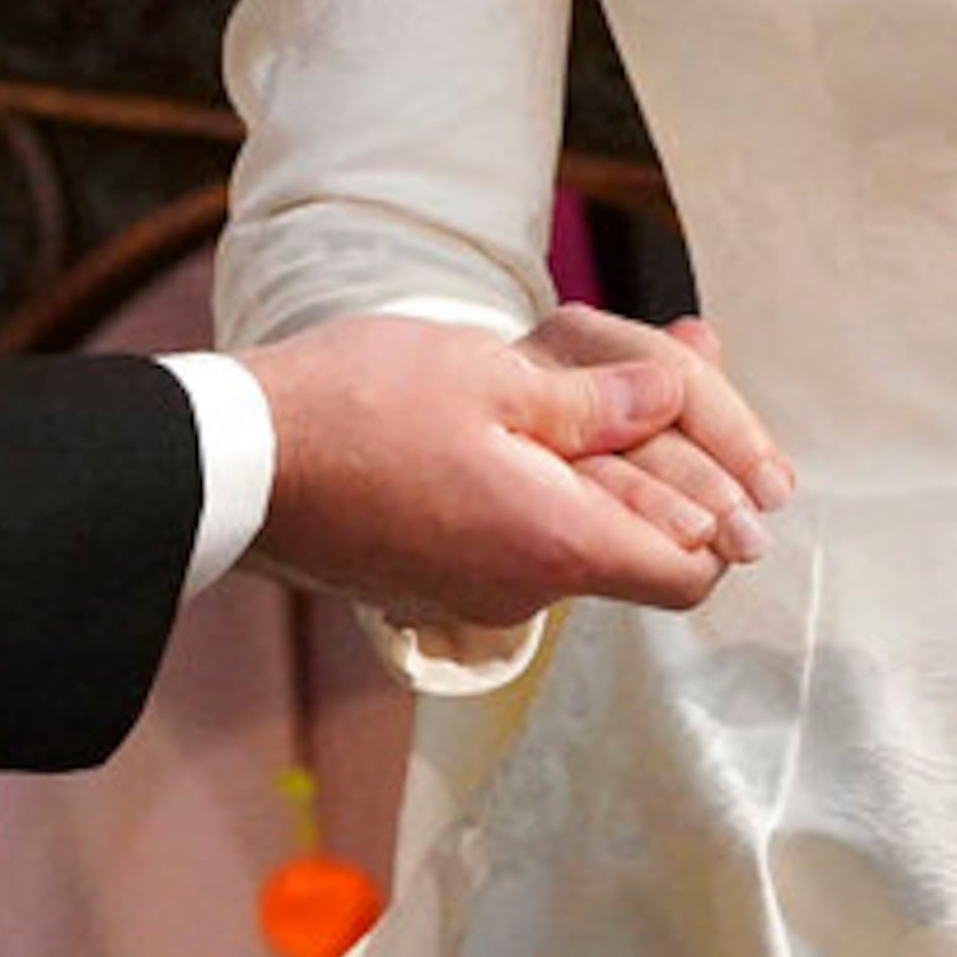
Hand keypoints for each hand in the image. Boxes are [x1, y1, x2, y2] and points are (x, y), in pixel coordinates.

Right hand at [245, 308, 790, 628]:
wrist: (235, 460)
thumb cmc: (359, 407)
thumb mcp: (494, 377)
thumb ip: (598, 403)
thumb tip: (672, 403)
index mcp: (554, 547)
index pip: (690, 574)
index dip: (721, 513)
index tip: (719, 446)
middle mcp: (522, 592)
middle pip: (639, 553)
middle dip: (671, 466)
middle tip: (683, 364)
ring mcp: (472, 592)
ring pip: (576, 538)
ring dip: (602, 465)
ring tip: (611, 371)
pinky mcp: (431, 577)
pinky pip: (517, 538)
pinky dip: (543, 481)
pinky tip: (533, 411)